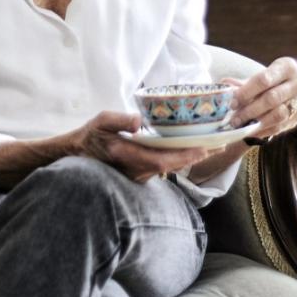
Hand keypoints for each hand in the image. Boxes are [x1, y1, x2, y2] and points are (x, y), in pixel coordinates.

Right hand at [70, 110, 209, 183]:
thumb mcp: (100, 121)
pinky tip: (190, 150)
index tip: (203, 148)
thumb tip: (138, 121)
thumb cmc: (90, 136)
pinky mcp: (139, 175)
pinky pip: (163, 168)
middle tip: (219, 145)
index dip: (184, 155)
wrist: (77, 156)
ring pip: (169, 168)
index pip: (162, 159)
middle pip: (172, 165)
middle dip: (195, 155)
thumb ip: (118, 120)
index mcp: (127, 156)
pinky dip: (179, 159)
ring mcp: (138, 176)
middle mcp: (136, 170)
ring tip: (211, 146)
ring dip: (190, 158)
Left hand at [225, 57, 296, 139]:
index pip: (264, 80)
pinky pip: (280, 127)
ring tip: (241, 126)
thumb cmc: (274, 80)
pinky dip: (264, 130)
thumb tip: (225, 84)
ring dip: (257, 122)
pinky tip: (251, 131)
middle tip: (234, 118)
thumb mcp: (262, 75)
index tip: (232, 102)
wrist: (294, 90)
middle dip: (250, 110)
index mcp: (287, 66)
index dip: (246, 92)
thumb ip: (244, 82)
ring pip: (278, 115)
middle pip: (271, 98)